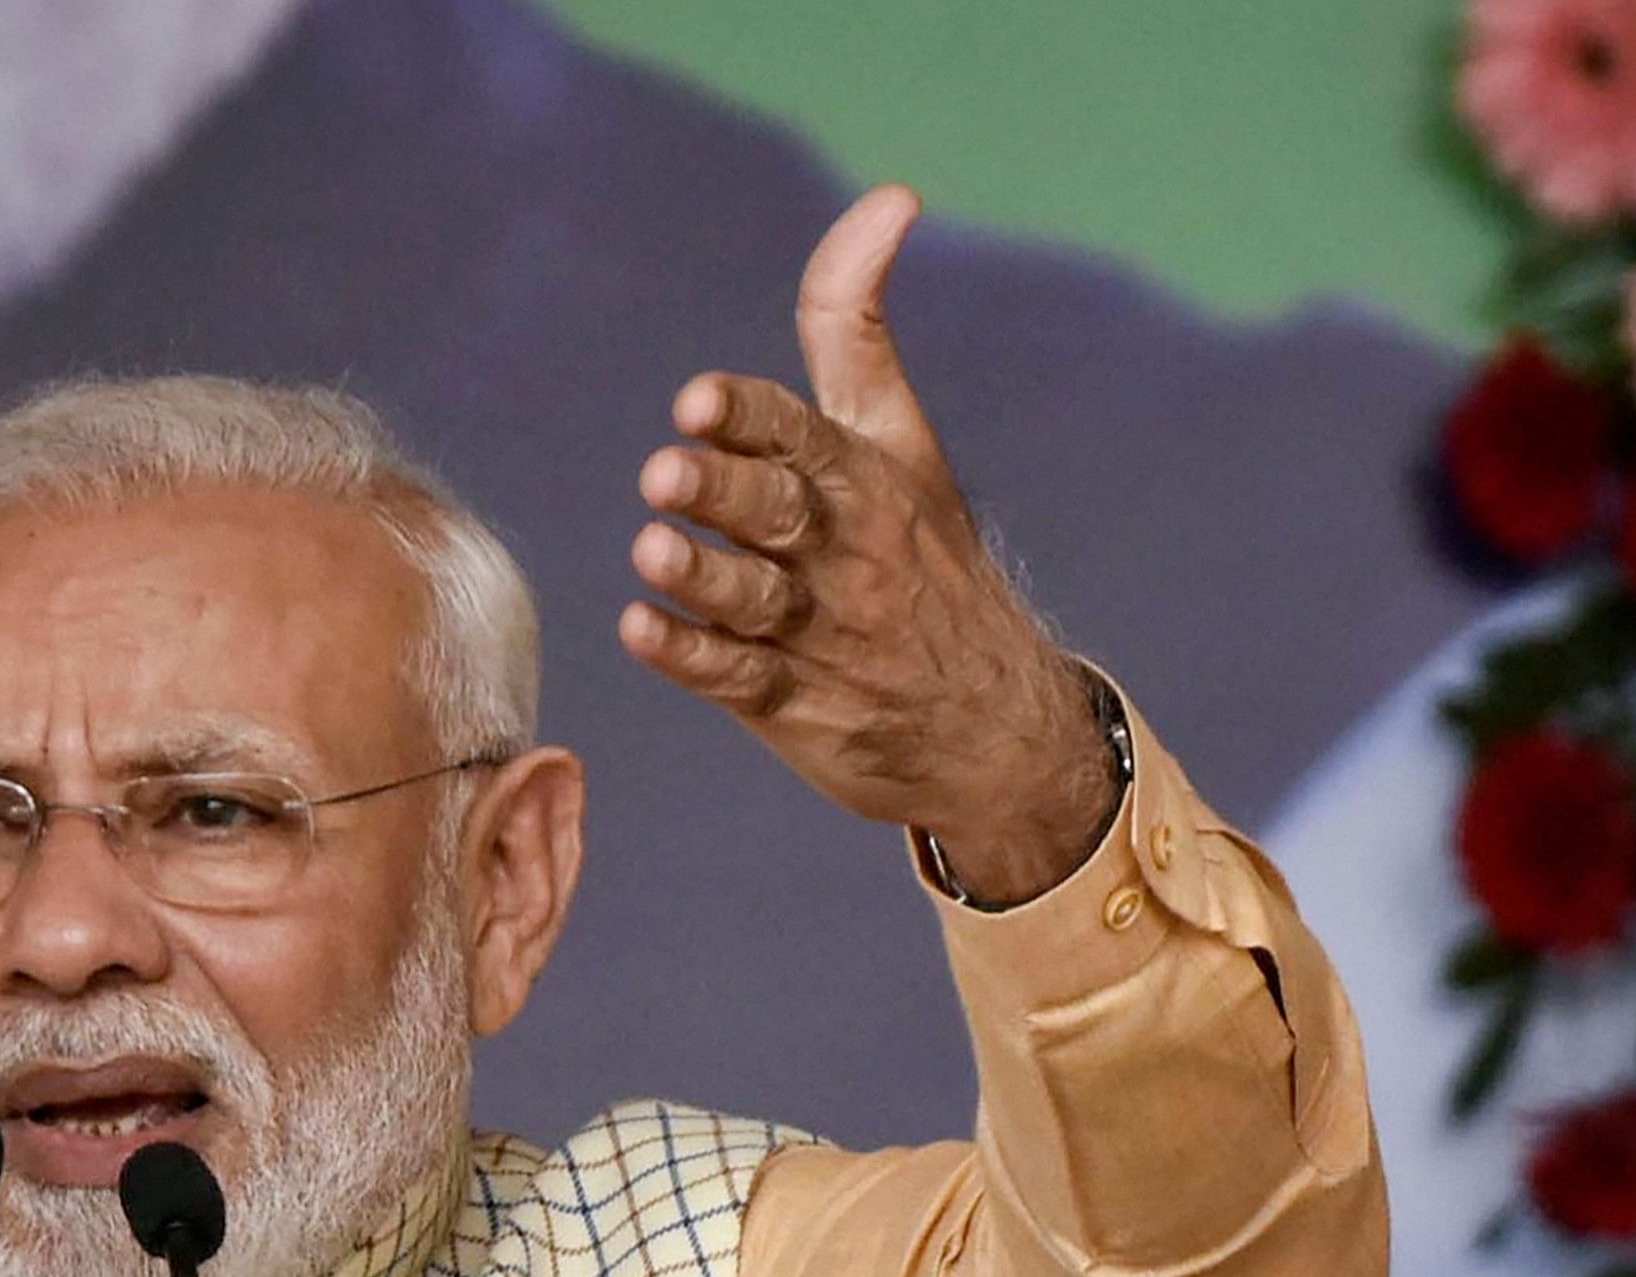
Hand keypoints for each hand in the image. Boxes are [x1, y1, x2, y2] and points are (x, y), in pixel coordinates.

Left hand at [618, 186, 1114, 904]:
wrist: (995, 720)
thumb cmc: (924, 555)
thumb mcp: (899, 435)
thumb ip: (856, 324)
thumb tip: (890, 196)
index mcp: (862, 478)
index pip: (801, 435)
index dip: (749, 417)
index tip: (698, 400)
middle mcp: (840, 550)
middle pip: (775, 512)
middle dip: (720, 491)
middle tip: (663, 472)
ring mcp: (816, 630)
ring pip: (750, 598)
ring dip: (698, 575)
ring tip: (649, 548)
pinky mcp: (791, 702)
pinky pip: (735, 679)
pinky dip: (688, 658)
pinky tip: (640, 631)